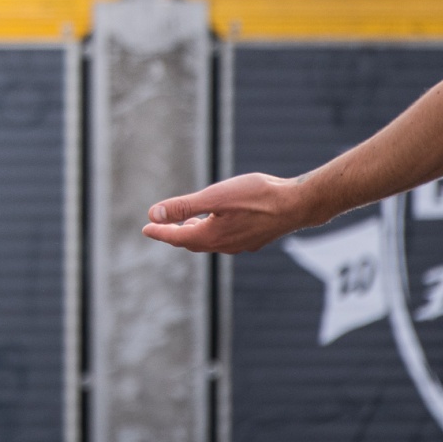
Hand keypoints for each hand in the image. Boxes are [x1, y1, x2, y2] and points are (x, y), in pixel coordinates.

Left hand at [141, 173, 316, 253]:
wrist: (298, 204)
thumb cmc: (257, 196)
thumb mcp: (214, 197)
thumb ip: (183, 206)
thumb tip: (153, 214)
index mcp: (212, 236)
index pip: (177, 237)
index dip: (159, 232)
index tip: (145, 229)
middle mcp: (225, 245)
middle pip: (193, 242)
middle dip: (174, 235)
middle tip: (159, 228)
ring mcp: (241, 244)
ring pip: (210, 241)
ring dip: (194, 234)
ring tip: (184, 225)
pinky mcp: (254, 238)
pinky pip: (225, 239)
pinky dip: (212, 232)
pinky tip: (217, 223)